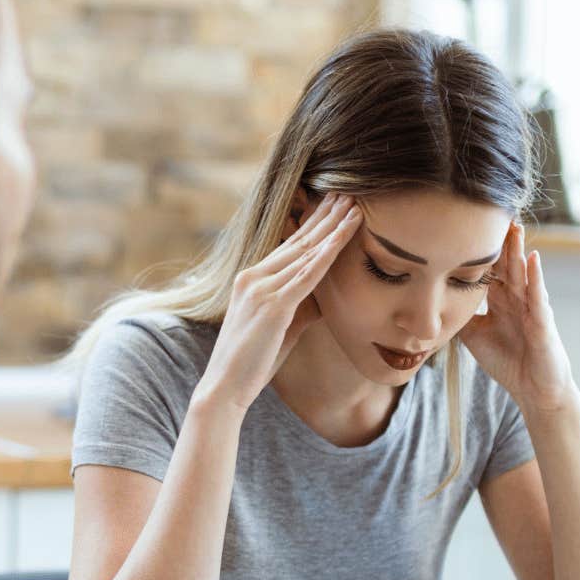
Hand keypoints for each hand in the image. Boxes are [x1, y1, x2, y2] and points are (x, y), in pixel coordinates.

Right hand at [196, 194, 362, 414]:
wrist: (225, 387)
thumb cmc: (251, 363)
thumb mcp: (282, 328)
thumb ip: (301, 308)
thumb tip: (325, 300)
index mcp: (252, 280)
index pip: (289, 245)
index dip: (315, 224)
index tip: (335, 206)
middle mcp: (254, 277)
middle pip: (298, 240)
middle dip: (326, 215)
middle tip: (348, 191)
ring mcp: (262, 289)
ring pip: (306, 252)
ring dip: (333, 227)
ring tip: (354, 205)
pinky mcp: (273, 306)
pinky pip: (307, 274)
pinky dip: (329, 253)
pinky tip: (344, 235)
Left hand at [457, 222, 579, 415]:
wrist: (534, 390)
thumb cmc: (508, 361)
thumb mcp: (474, 335)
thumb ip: (459, 315)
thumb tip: (431, 301)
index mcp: (500, 300)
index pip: (489, 269)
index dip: (477, 249)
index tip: (463, 226)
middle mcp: (517, 299)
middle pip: (506, 263)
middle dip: (499, 240)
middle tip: (490, 211)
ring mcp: (531, 308)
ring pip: (523, 273)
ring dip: (518, 250)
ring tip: (514, 226)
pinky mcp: (543, 323)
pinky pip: (539, 297)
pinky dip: (536, 277)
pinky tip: (533, 258)